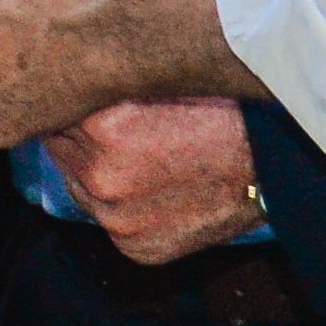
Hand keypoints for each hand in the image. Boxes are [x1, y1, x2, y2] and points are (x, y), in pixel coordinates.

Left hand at [48, 100, 266, 262]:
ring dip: (93, 172)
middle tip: (105, 126)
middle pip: (58, 149)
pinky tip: (148, 187)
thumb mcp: (158, 83)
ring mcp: (116, 217)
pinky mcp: (136, 246)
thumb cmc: (221, 114)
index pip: (54, 111)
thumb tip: (68, 79)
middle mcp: (101, 176)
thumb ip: (106, 87)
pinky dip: (121, 205)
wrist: (271, 167)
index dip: (67, 102)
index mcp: (101, 127)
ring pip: (79, 185)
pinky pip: (108, 220)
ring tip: (132, 156)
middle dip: (75, 137)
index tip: (75, 96)